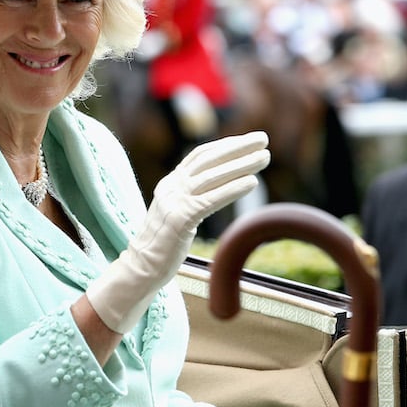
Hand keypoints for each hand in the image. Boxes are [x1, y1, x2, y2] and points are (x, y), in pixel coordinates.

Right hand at [86, 131, 268, 332]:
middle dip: (237, 147)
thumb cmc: (164, 245)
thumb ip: (191, 199)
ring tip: (265, 158)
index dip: (224, 145)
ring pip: (212, 176)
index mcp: (170, 184)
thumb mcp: (177, 214)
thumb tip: (215, 190)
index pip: (199, 156)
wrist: (142, 267)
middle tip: (263, 139)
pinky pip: (211, 199)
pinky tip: (252, 182)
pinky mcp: (180, 219)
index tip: (247, 140)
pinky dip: (233, 189)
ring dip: (241, 164)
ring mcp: (174, 202)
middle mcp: (171, 188)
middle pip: (208, 160)